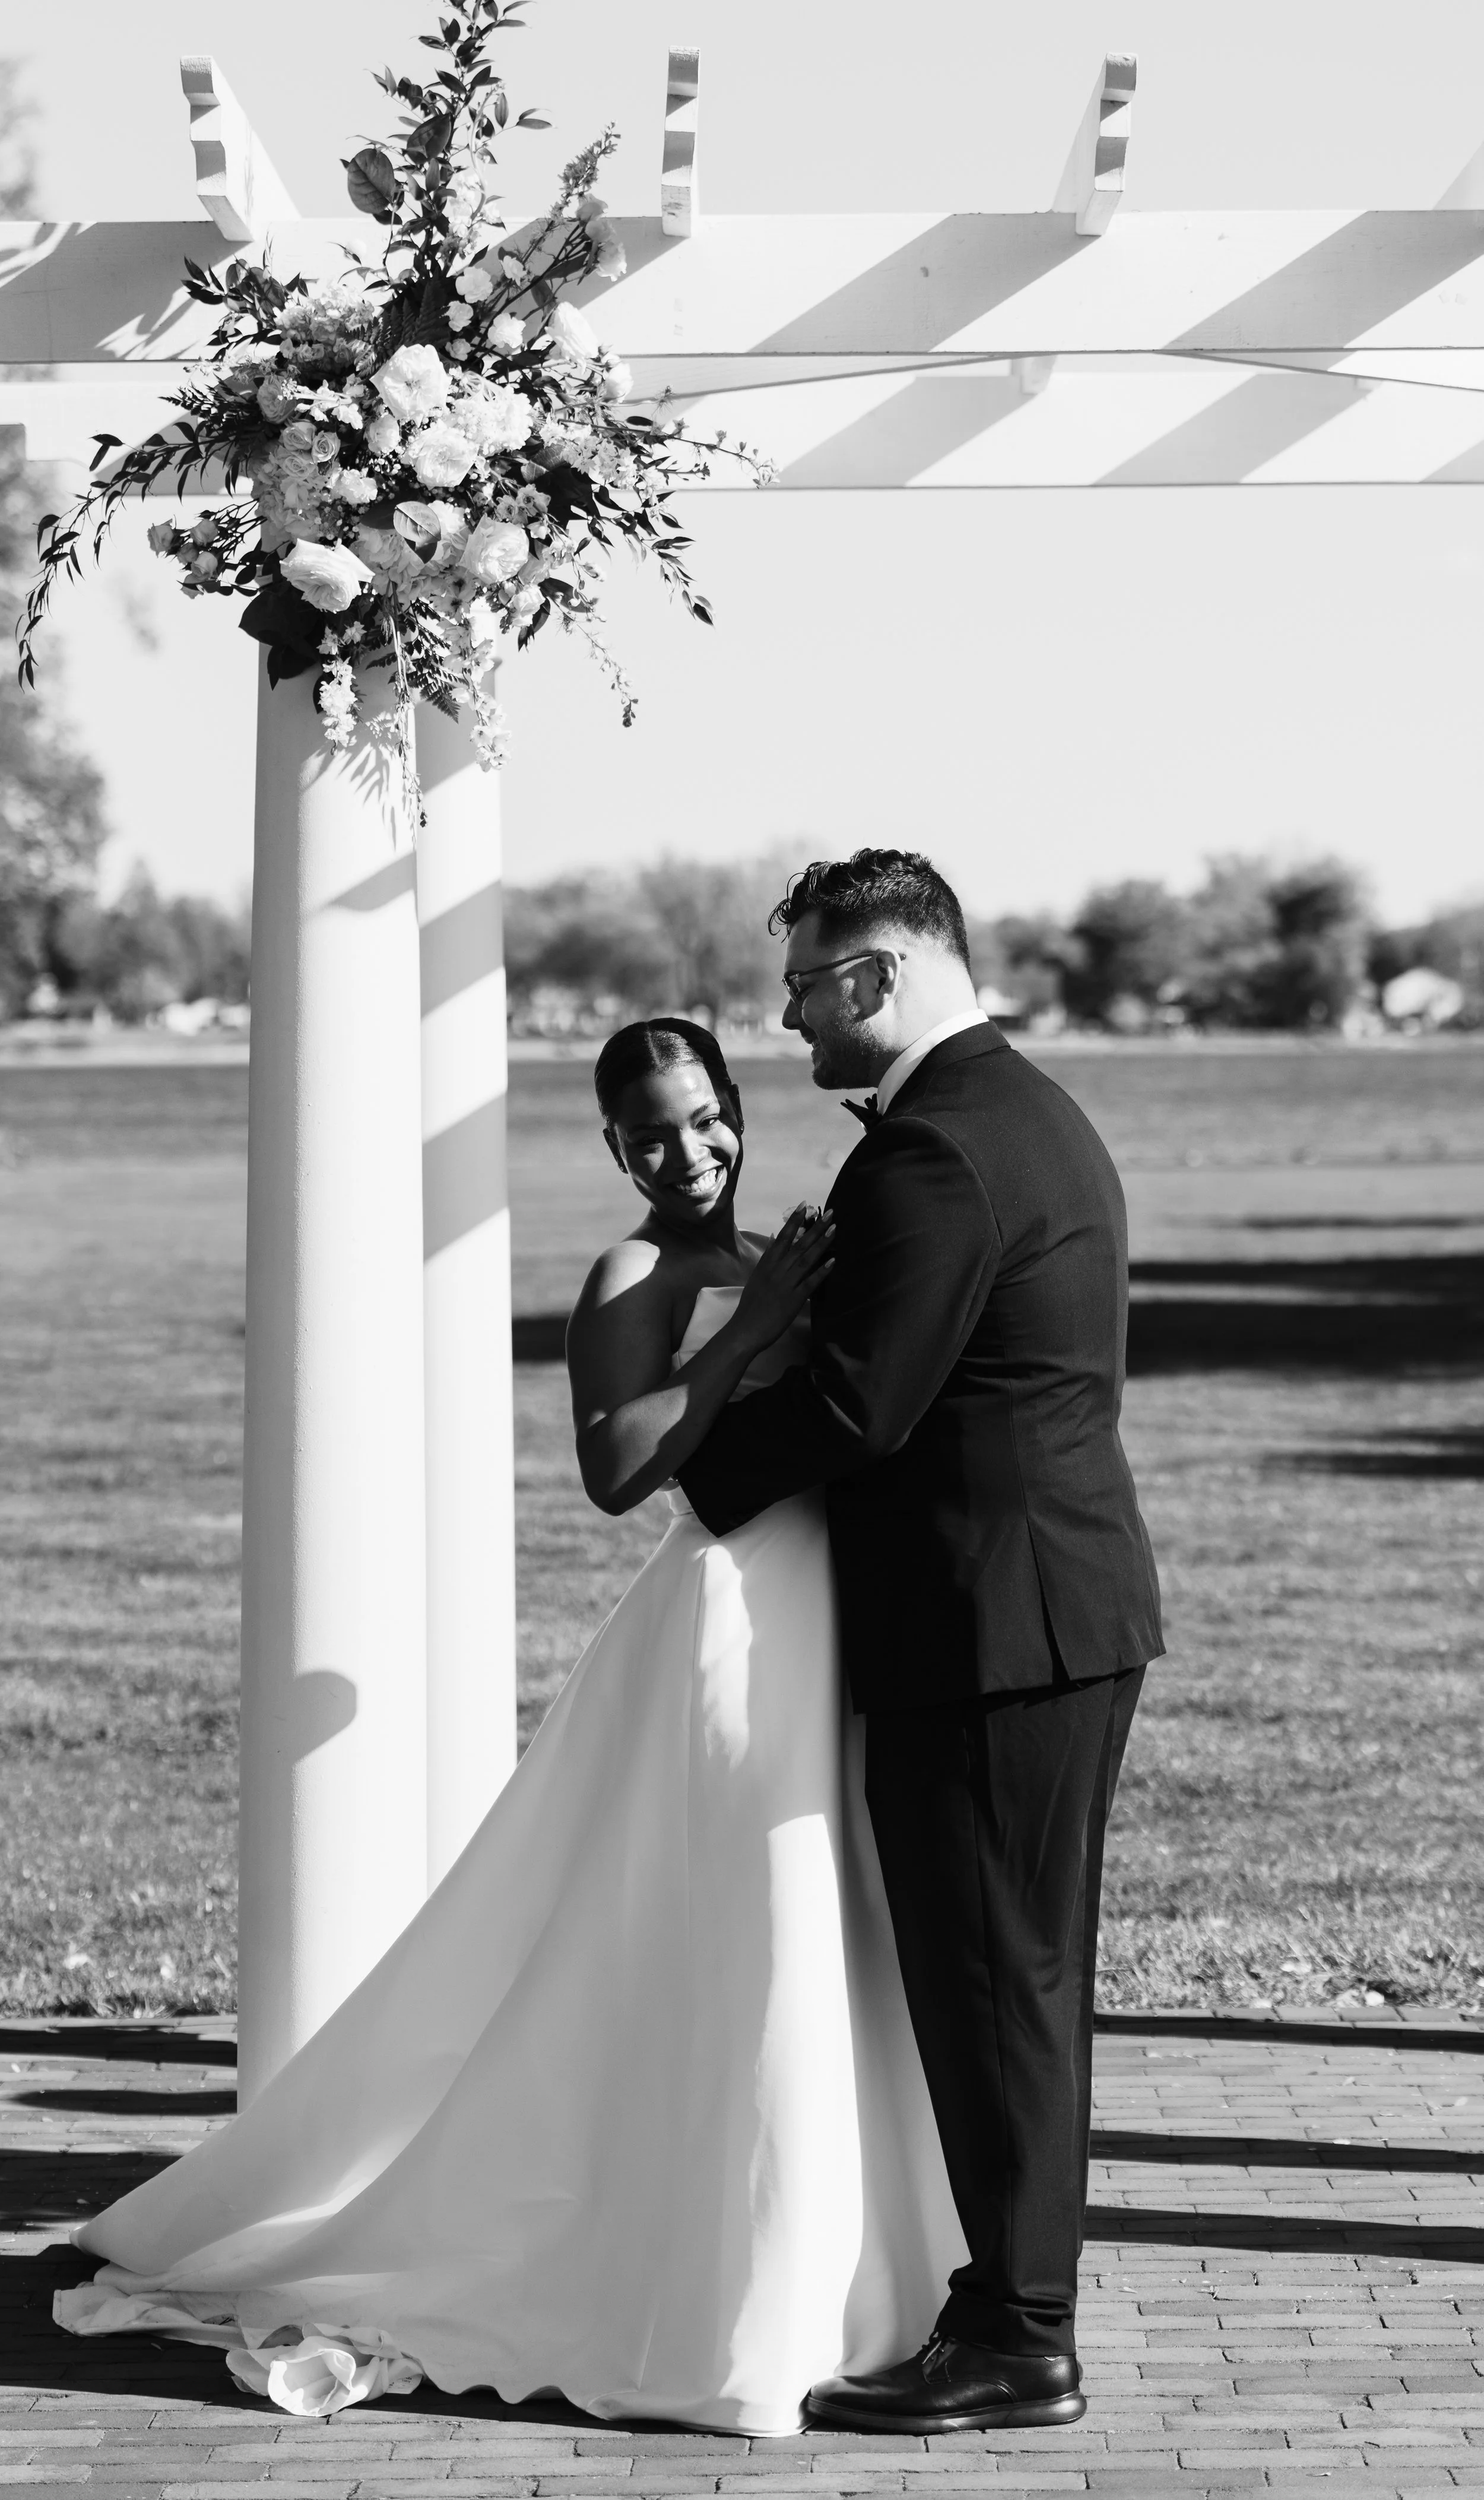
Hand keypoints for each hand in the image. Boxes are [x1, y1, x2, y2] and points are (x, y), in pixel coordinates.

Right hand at [734, 1203, 834, 1351]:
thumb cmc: (750, 1306)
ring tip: (834, 1229)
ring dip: (821, 1243)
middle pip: (798, 1244)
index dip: (794, 1221)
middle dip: (815, 1227)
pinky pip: (810, 1282)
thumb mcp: (756, 1277)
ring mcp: (786, 1283)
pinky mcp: (794, 1299)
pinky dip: (822, 1271)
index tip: (805, 1205)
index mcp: (767, 1264)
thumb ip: (767, 1257)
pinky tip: (833, 1260)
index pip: (782, 1237)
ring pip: (806, 1259)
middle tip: (830, 1212)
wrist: (745, 1329)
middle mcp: (777, 1270)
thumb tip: (773, 1237)